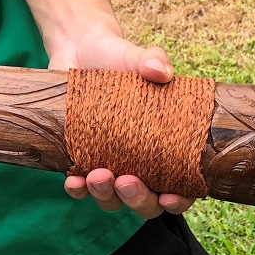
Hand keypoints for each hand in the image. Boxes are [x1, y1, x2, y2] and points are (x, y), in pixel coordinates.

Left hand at [50, 32, 196, 218]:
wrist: (79, 51)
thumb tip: (159, 70)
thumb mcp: (136, 57)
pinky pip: (79, 188)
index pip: (181, 186)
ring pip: (111, 200)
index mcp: (165, 147)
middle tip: (127, 182)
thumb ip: (152, 60)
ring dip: (106, 196)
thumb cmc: (118, 58)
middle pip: (145, 203)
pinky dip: (77, 190)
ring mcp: (109, 166)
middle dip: (138, 201)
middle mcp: (139, 164)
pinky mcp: (80, 161)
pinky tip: (73, 180)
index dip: (179, 199)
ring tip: (98, 176)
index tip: (170, 196)